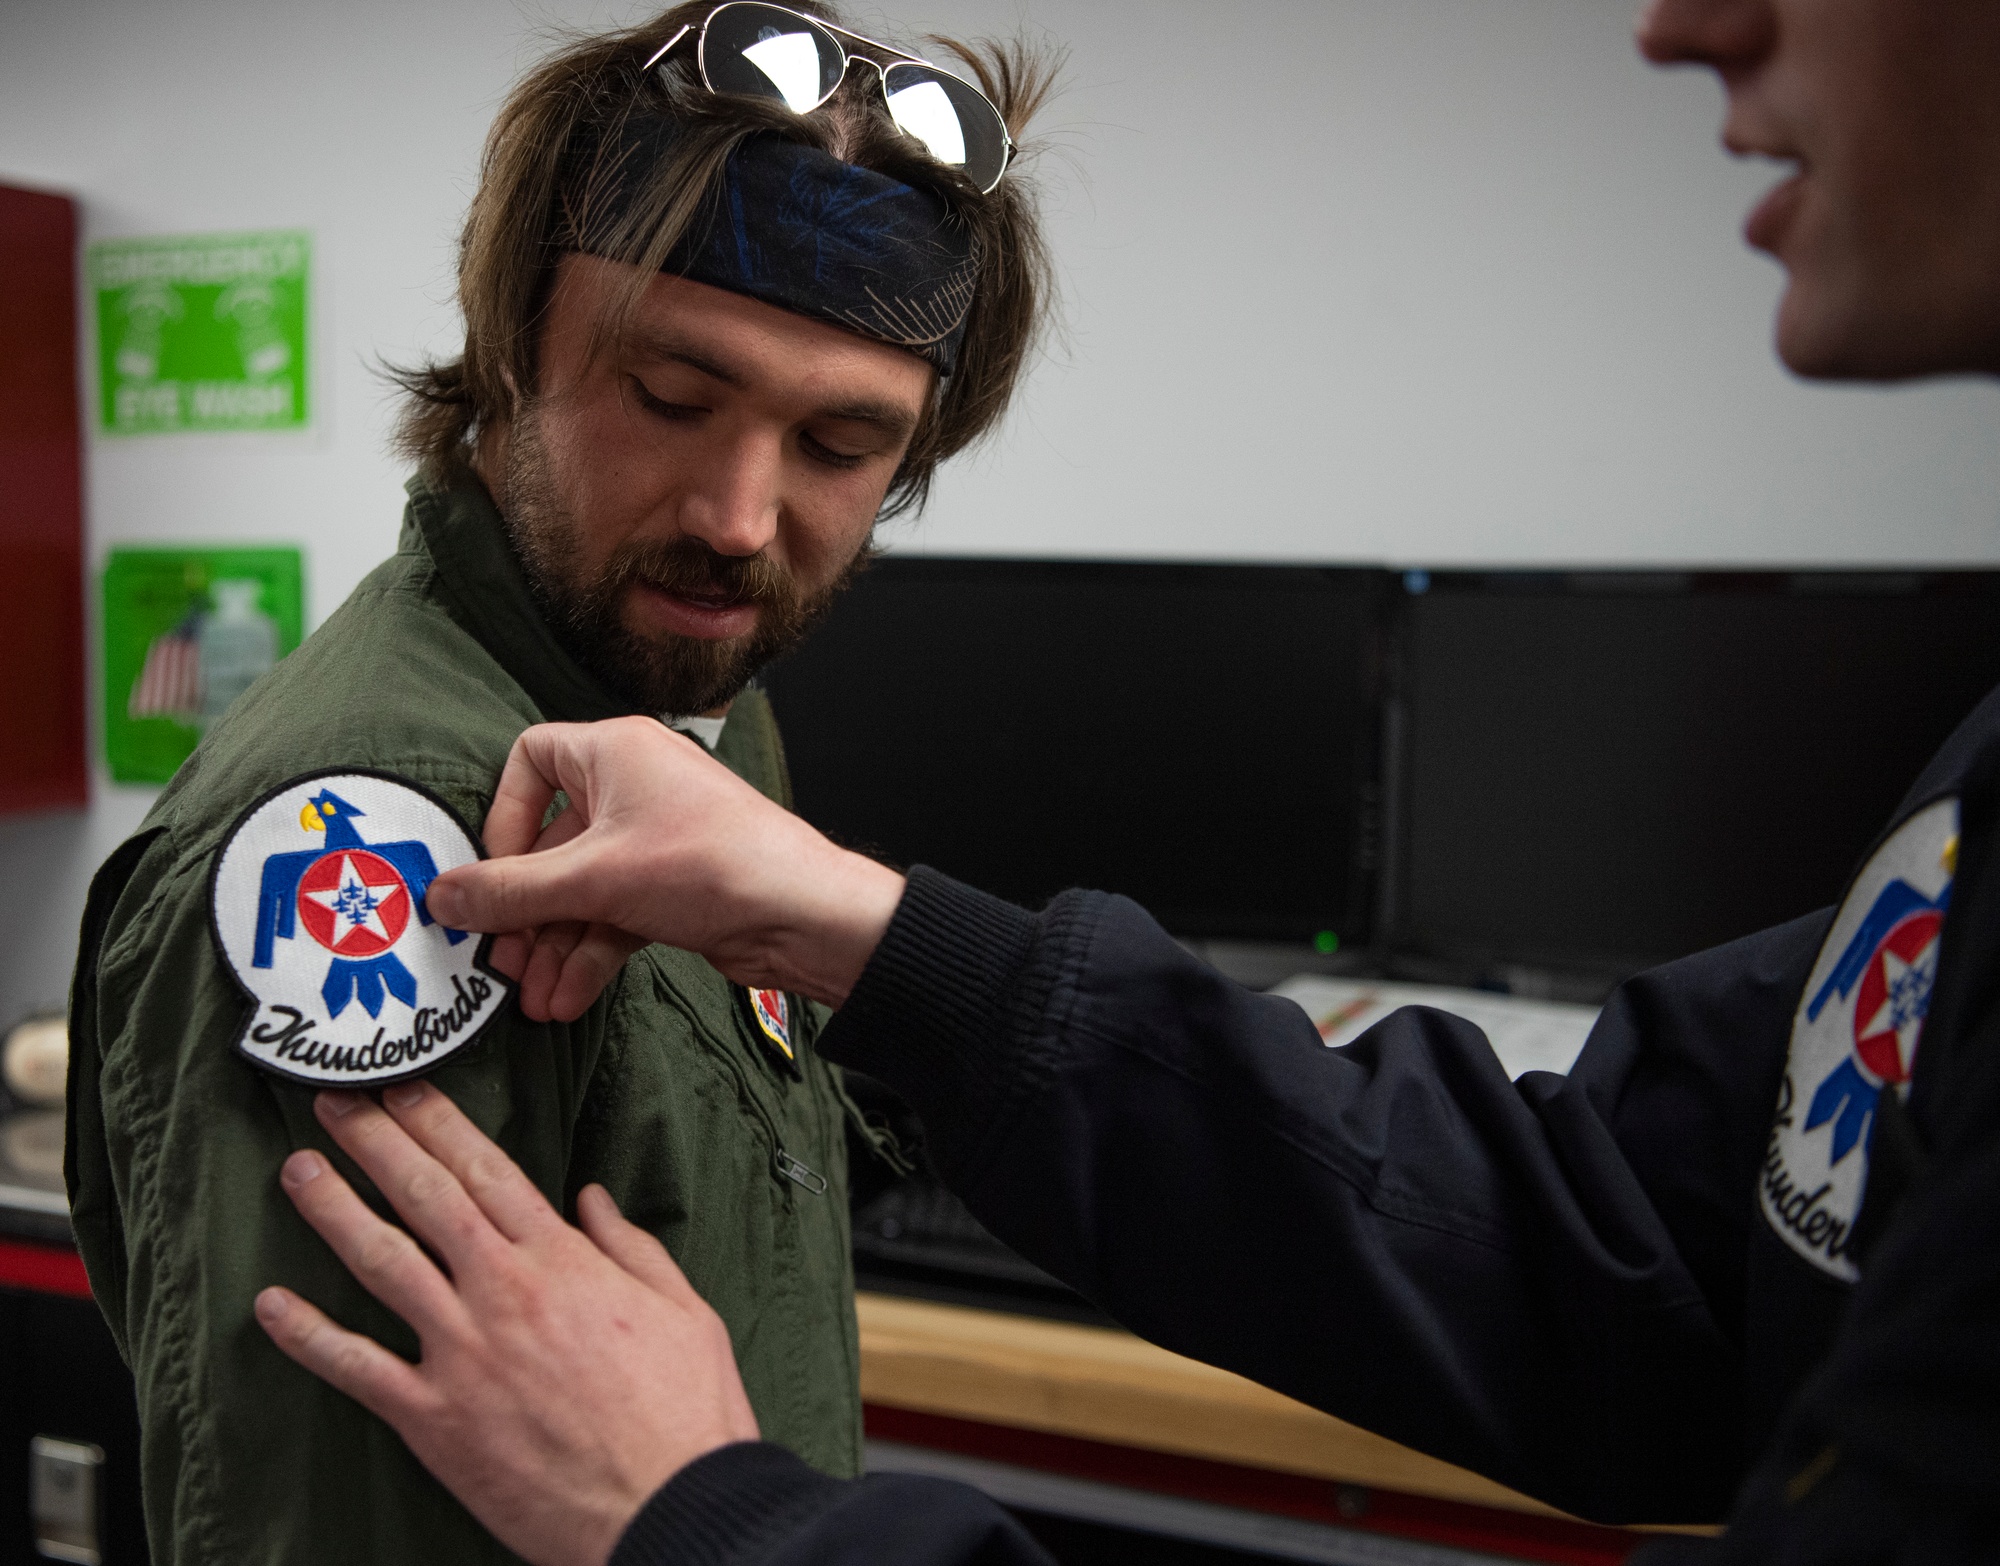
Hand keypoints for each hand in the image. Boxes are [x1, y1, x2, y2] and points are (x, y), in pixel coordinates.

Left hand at [254, 1083, 758, 1565]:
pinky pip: (357, 1367)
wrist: (669, 1504)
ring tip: (297, 1172)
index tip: (404, 1089)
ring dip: (333, 1211)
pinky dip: (309, 1335)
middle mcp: (504, 1292)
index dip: (438, 1122)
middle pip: (425, 1196)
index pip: (486, 1169)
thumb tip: (593, 1199)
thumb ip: (632, 1246)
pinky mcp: (434, 1419)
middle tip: (334, 1103)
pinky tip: (272, 1306)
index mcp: (563, 1260)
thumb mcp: (683, 1308)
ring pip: (382, 1262)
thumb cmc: (685, 1412)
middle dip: (375, 1141)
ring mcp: (462, 1353)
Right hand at [426, 716, 905, 1020]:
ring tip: (533, 998)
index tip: (496, 870)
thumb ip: (510, 892)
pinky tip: (567, 998)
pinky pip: (611, 914)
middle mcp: (633, 787)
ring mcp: (653, 840)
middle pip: (549, 841)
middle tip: (500, 960)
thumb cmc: (713, 865)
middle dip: (523, 907)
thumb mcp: (594, 878)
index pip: (530, 758)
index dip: (503, 815)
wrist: (803, 916)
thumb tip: (441, 898)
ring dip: (552, 944)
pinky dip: (588, 953)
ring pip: (579, 888)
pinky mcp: (671, 887)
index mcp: (615, 752)